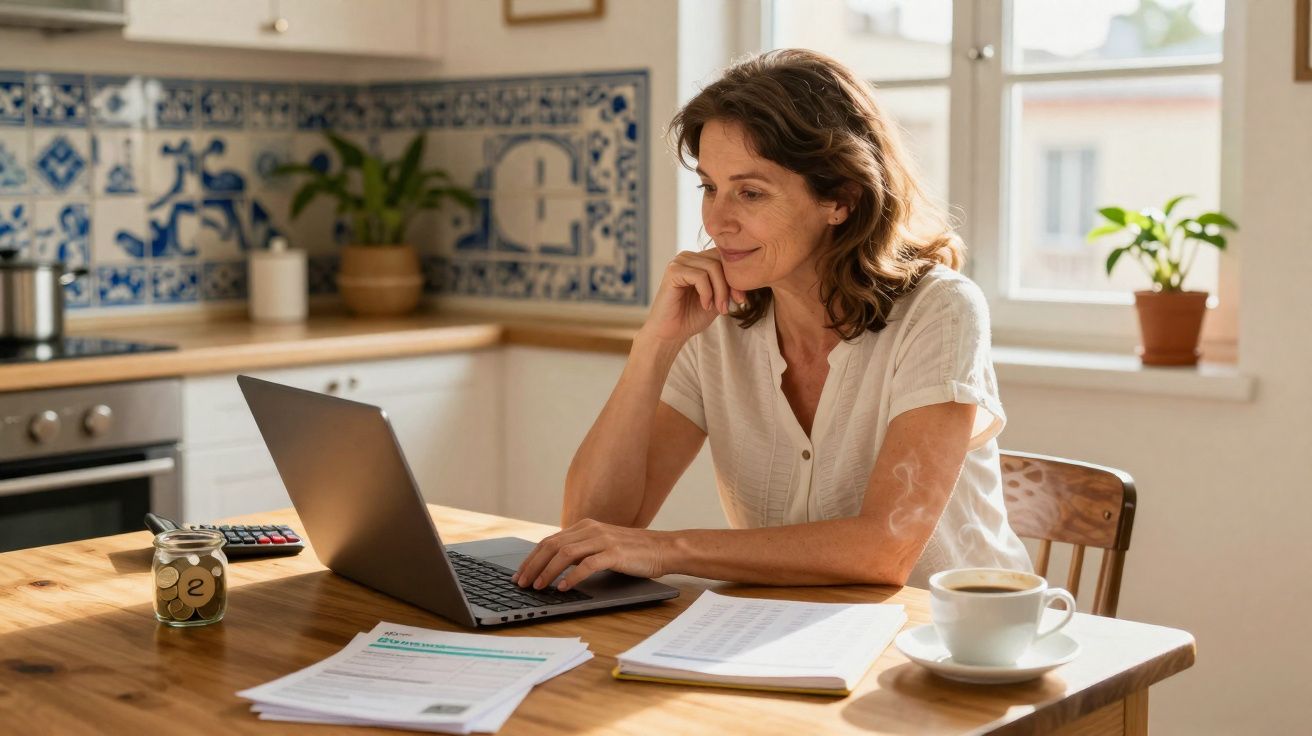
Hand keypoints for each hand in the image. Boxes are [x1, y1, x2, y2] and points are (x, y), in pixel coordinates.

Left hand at [512, 519, 671, 591]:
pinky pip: (587, 565)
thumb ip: (581, 550)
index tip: (520, 574)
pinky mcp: (614, 553)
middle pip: (552, 545)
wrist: (663, 549)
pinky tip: (563, 588)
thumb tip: (555, 567)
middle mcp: (591, 529)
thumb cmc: (633, 551)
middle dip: (533, 565)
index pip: (550, 541)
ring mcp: (603, 540)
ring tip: (538, 586)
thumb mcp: (602, 546)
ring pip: (565, 554)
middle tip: (521, 583)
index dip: (531, 558)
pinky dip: (572, 577)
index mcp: (585, 526)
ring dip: (548, 571)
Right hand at [638, 248, 747, 344]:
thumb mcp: (718, 298)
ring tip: (719, 308)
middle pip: (721, 260)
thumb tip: (749, 276)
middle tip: (732, 305)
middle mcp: (688, 256)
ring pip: (713, 267)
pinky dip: (707, 293)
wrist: (671, 333)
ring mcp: (679, 262)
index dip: (737, 277)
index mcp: (699, 260)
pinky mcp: (673, 271)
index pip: (725, 257)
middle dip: (731, 284)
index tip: (741, 300)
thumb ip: (729, 284)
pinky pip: (700, 276)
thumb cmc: (692, 317)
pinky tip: (705, 305)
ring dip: (720, 291)